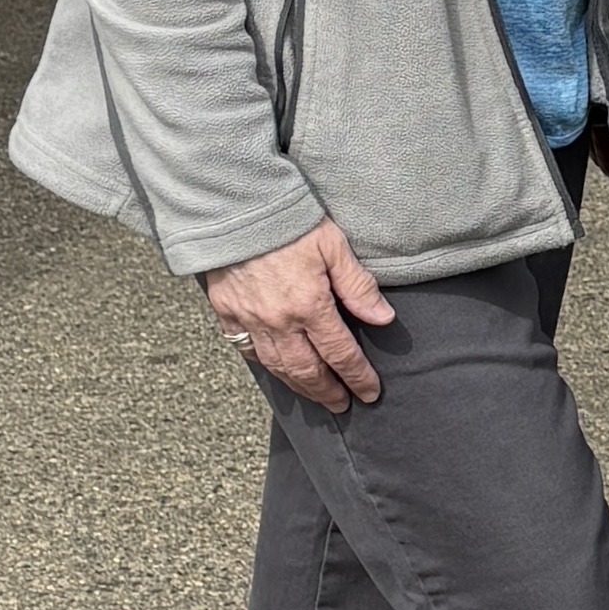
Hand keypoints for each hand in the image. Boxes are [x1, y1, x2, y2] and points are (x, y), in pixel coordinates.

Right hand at [202, 219, 394, 409]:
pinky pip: (245, 349)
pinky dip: (263, 364)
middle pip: (307, 371)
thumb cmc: (287, 221)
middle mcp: (278, 321)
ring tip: (314, 395)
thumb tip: (382, 319)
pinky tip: (275, 369)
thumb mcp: (333, 246)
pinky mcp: (226, 311)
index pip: (340, 354)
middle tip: (342, 404)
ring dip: (298, 387)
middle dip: (327, 392)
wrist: (234, 205)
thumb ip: (358, 286)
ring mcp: (248, 319)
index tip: (369, 392)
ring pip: (276, 366)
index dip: (357, 377)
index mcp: (309, 305)